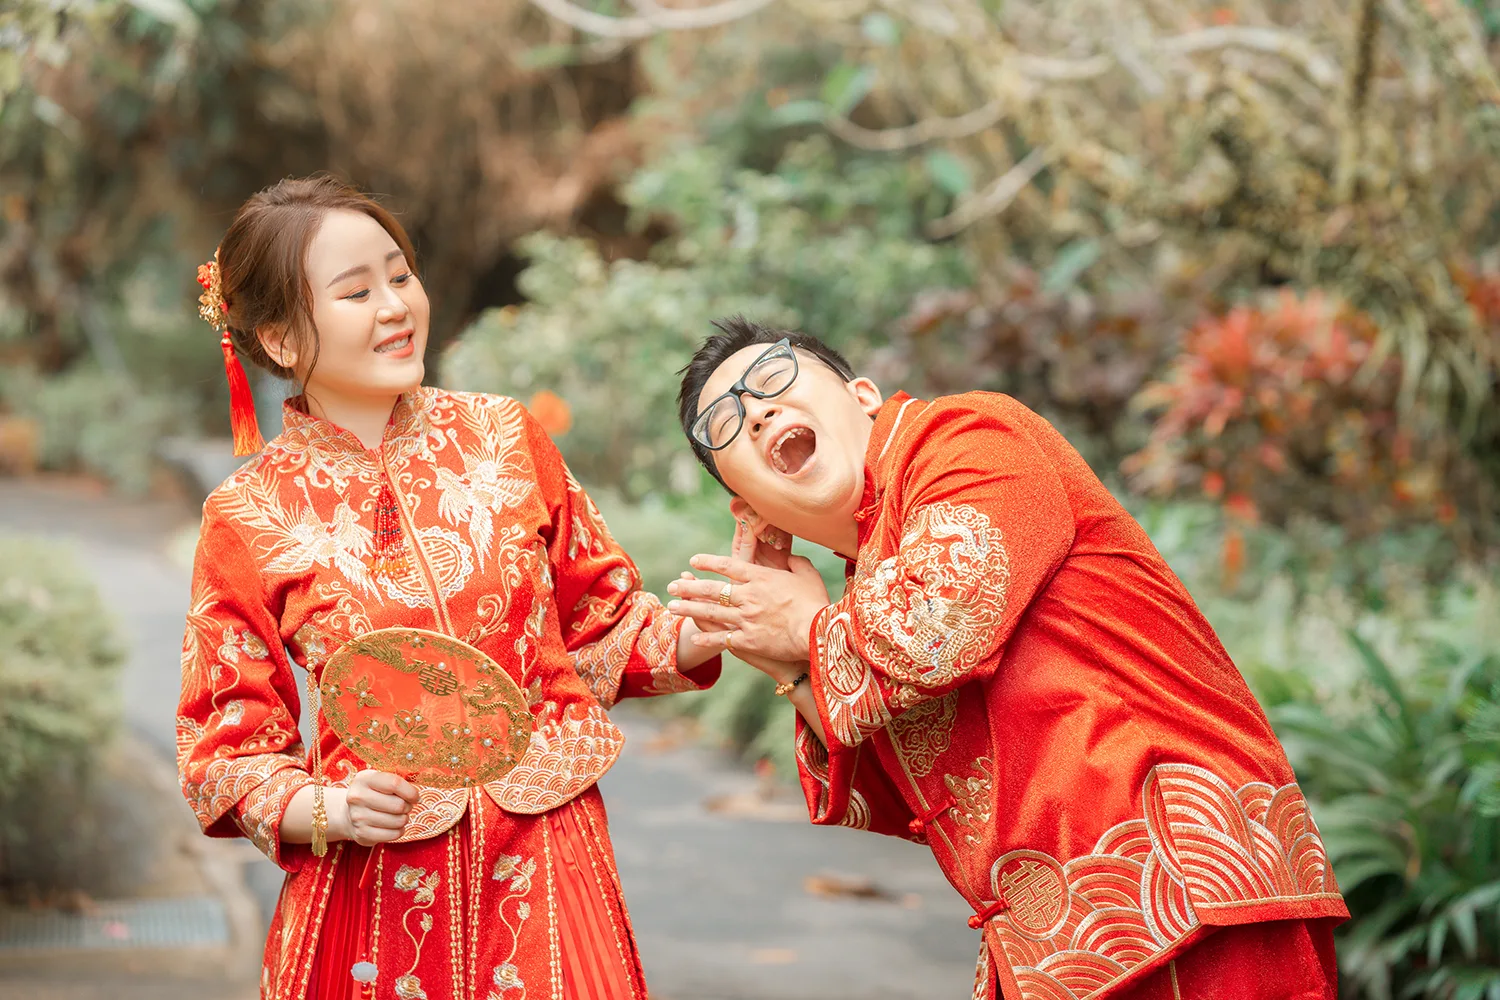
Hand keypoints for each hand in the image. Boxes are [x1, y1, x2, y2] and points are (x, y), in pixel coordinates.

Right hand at [333, 770, 418, 845]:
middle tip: (405, 806)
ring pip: (397, 821)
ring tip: (398, 816)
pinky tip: (394, 826)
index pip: (394, 784)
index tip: (416, 797)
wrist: (349, 813)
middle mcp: (357, 797)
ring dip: (404, 819)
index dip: (410, 792)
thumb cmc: (373, 794)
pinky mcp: (361, 833)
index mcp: (364, 779)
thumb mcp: (380, 781)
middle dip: (408, 806)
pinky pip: (393, 835)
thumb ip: (397, 782)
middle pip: (398, 805)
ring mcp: (358, 816)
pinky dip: (399, 831)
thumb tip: (417, 796)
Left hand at [667, 552, 829, 662]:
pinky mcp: (747, 640)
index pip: (728, 566)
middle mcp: (747, 596)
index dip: (709, 562)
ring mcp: (745, 619)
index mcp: (761, 578)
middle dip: (689, 586)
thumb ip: (796, 562)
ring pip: (710, 612)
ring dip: (688, 609)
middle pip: (711, 589)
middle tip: (672, 585)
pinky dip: (706, 638)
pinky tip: (694, 637)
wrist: (817, 633)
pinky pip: (721, 638)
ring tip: (671, 607)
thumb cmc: (816, 603)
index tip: (694, 561)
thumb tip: (790, 556)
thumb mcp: (808, 575)